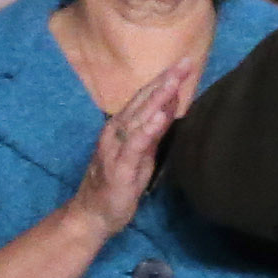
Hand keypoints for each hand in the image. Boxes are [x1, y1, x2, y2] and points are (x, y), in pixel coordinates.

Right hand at [66, 59, 195, 237]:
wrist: (92, 214)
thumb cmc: (118, 184)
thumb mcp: (142, 155)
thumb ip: (153, 131)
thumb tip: (169, 106)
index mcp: (122, 128)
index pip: (145, 98)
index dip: (164, 80)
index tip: (184, 63)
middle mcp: (116, 132)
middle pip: (142, 101)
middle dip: (164, 82)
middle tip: (184, 62)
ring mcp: (115, 148)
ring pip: (138, 118)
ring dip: (157, 99)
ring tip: (174, 82)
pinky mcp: (119, 167)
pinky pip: (135, 145)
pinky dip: (147, 129)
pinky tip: (160, 117)